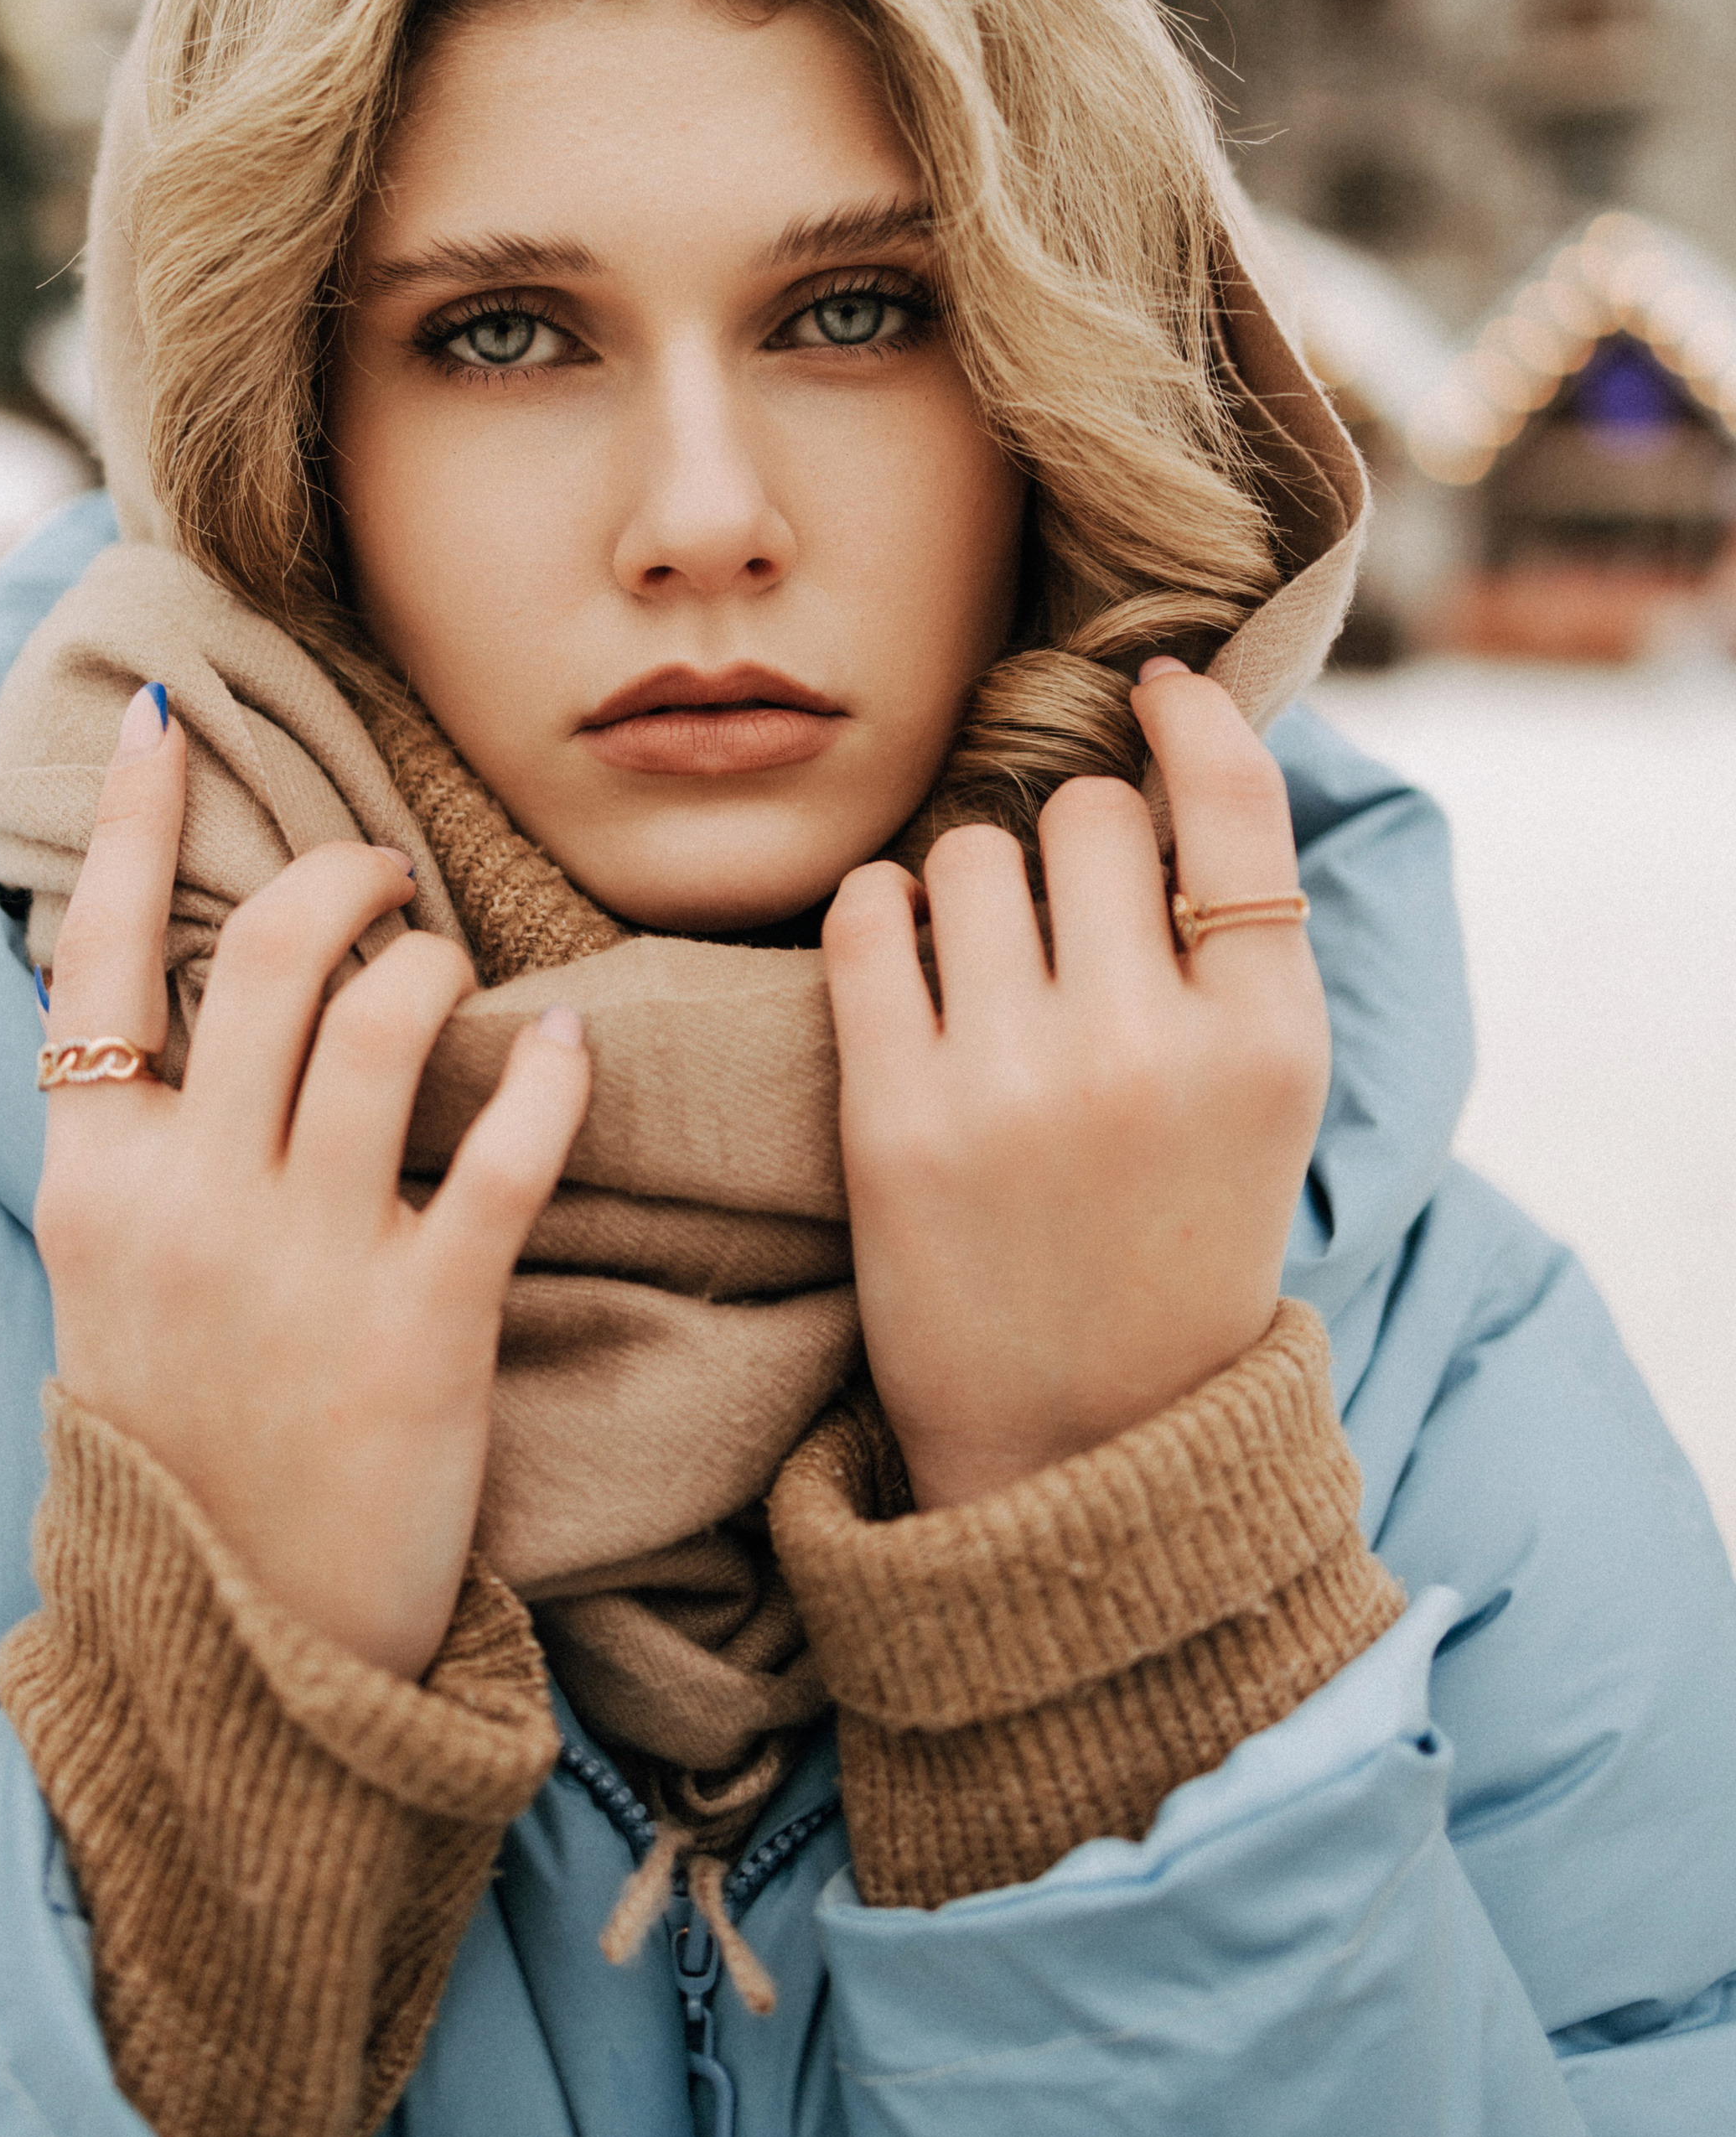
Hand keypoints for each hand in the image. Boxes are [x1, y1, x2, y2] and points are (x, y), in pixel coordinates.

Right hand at [32, 685, 591, 1677]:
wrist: (240, 1647)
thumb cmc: (188, 1446)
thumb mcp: (112, 1286)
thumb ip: (140, 1145)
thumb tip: (179, 994)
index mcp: (95, 1183)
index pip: (99, 958)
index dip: (132, 822)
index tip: (164, 710)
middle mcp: (189, 1200)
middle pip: (275, 950)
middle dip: (347, 875)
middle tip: (387, 879)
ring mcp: (303, 1261)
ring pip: (389, 1018)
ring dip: (439, 962)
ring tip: (459, 981)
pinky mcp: (423, 1326)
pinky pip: (508, 1150)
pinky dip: (549, 1078)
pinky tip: (567, 1051)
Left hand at [822, 660, 1329, 1509]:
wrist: (1083, 1448)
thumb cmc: (1174, 1244)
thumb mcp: (1265, 1100)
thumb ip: (1234, 941)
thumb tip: (1169, 740)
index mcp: (1269, 1043)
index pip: (1234, 806)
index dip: (1189, 719)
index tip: (1152, 688)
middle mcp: (1147, 1051)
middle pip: (1086, 814)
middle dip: (1068, 836)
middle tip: (1061, 912)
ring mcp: (1014, 1085)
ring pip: (966, 853)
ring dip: (967, 878)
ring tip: (983, 959)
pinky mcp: (892, 1120)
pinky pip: (867, 919)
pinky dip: (880, 913)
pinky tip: (903, 955)